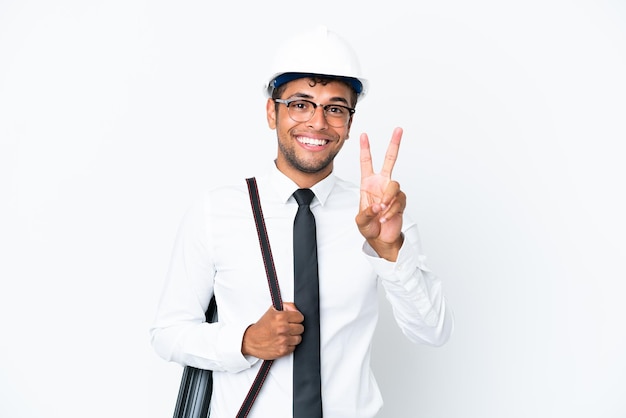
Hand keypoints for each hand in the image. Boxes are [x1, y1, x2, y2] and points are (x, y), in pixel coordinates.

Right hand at [241, 303, 303, 359]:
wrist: (250, 341)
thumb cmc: (261, 326)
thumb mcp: (272, 310)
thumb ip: (287, 306)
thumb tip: (296, 309)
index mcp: (281, 317)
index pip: (300, 317)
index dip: (296, 318)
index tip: (292, 320)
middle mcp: (283, 328)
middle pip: (301, 328)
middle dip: (295, 327)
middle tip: (287, 328)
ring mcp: (283, 340)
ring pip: (299, 338)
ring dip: (293, 337)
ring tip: (284, 335)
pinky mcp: (282, 350)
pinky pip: (294, 347)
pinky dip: (289, 345)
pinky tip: (282, 342)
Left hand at [355, 127, 405, 260]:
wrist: (381, 238)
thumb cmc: (369, 227)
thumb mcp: (360, 220)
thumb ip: (366, 213)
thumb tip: (377, 206)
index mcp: (368, 183)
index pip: (366, 162)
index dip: (365, 149)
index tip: (363, 135)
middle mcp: (381, 184)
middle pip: (390, 160)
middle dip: (394, 144)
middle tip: (398, 129)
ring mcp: (392, 192)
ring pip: (394, 186)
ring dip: (387, 200)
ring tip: (381, 211)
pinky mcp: (401, 201)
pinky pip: (398, 201)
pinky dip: (391, 211)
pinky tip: (385, 218)